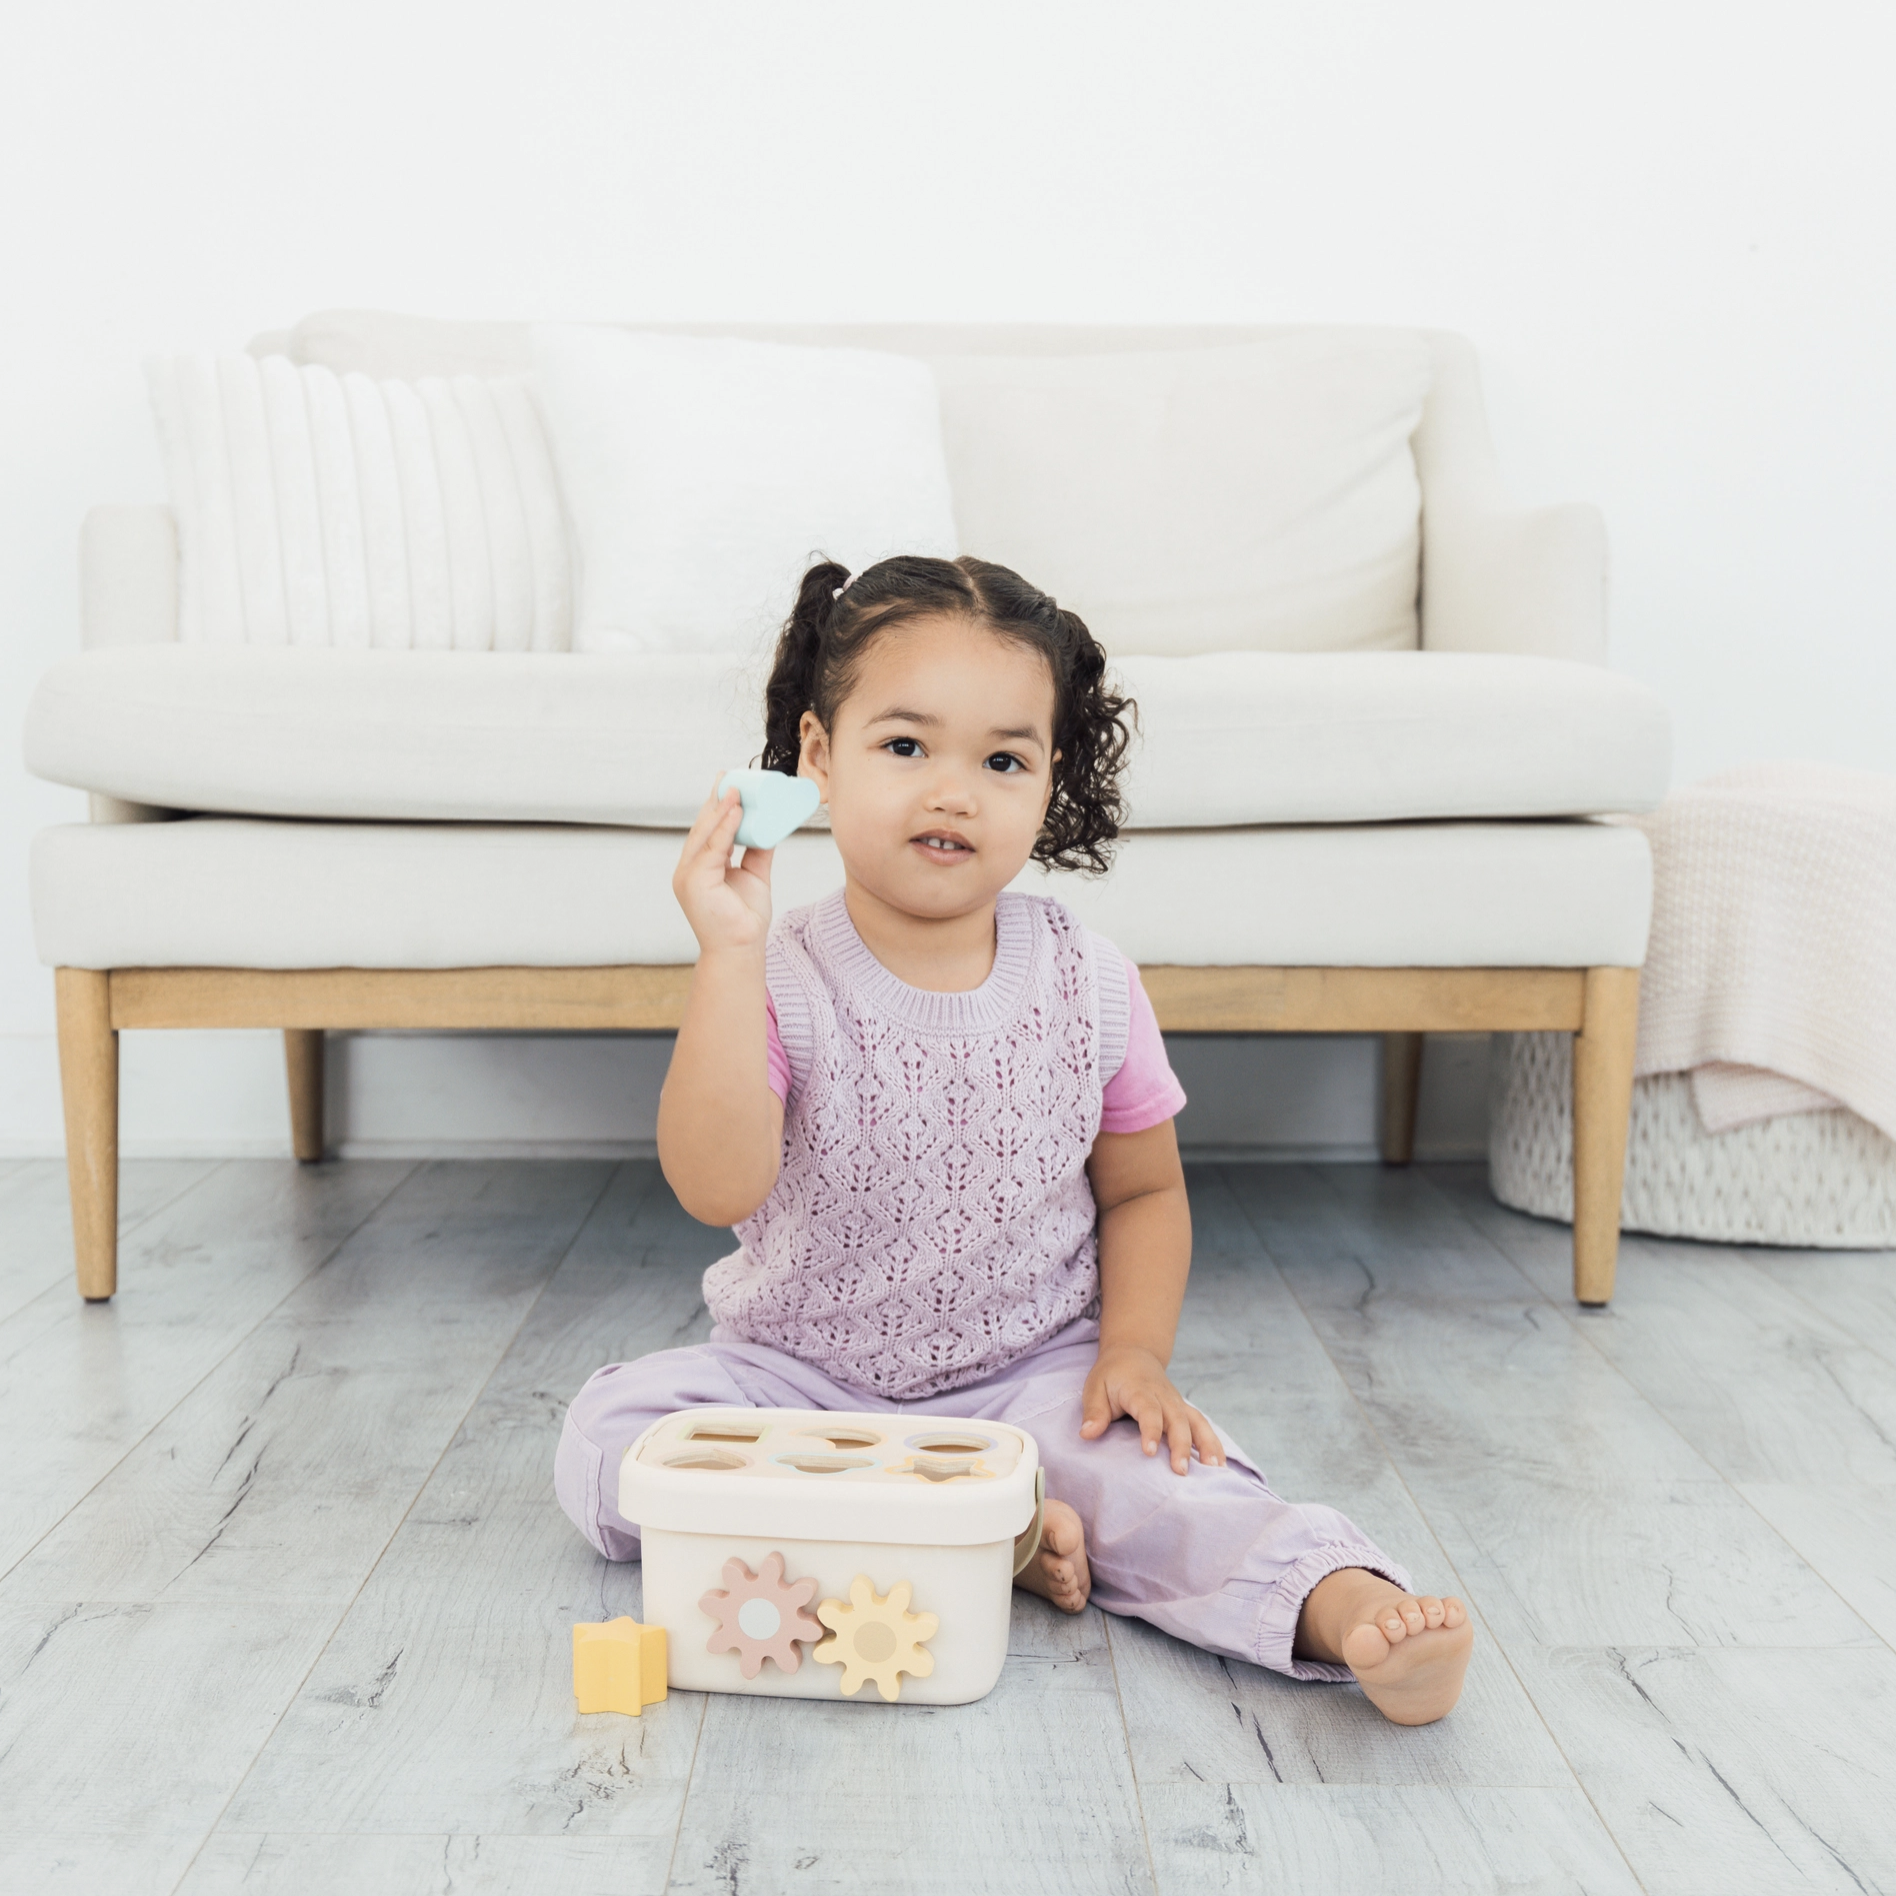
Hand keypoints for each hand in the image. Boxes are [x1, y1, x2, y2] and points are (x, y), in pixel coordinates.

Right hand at [673, 781, 772, 954]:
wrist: (741, 949)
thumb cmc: (744, 919)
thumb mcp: (754, 875)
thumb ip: (757, 851)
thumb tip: (769, 827)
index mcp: (699, 867)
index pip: (706, 830)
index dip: (716, 806)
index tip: (728, 784)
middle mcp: (688, 869)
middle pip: (701, 827)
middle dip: (715, 801)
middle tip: (729, 777)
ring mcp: (687, 875)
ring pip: (704, 834)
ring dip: (721, 809)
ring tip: (736, 789)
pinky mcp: (694, 881)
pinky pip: (712, 848)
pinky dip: (724, 828)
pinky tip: (736, 811)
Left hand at [1079, 1343, 1226, 1474]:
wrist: (1133, 1354)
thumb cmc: (1111, 1375)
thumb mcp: (1095, 1387)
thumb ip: (1094, 1412)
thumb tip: (1086, 1434)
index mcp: (1140, 1390)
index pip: (1148, 1410)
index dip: (1150, 1430)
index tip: (1148, 1452)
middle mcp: (1164, 1396)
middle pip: (1177, 1420)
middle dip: (1181, 1445)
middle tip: (1181, 1471)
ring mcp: (1177, 1403)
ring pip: (1197, 1422)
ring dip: (1207, 1445)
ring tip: (1214, 1470)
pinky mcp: (1185, 1410)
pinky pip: (1203, 1426)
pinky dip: (1213, 1444)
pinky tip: (1220, 1465)